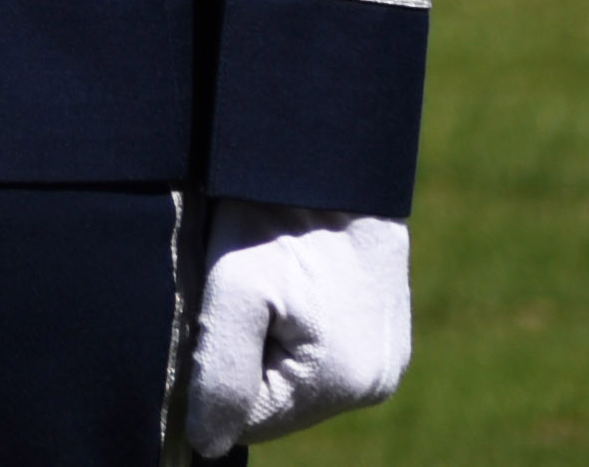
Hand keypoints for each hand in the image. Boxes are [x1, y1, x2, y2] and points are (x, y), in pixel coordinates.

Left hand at [183, 200, 410, 451]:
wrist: (328, 152)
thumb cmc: (275, 214)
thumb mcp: (232, 287)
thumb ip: (219, 374)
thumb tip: (208, 445)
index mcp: (342, 382)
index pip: (249, 421)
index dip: (210, 383)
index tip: (201, 321)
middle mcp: (375, 383)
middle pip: (275, 404)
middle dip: (240, 362)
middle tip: (230, 293)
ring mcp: (387, 360)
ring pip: (294, 380)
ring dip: (264, 346)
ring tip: (259, 285)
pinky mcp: (386, 335)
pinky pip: (319, 356)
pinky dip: (290, 331)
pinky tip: (283, 287)